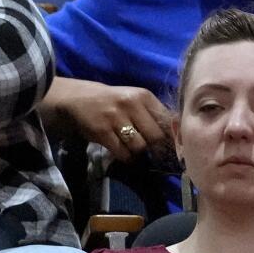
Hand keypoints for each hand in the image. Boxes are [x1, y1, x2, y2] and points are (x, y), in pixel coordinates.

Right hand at [46, 77, 171, 161]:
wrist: (78, 99)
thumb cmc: (111, 102)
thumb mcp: (133, 100)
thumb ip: (152, 114)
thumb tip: (175, 136)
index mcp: (143, 95)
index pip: (167, 120)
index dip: (170, 135)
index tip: (168, 144)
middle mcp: (131, 104)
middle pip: (155, 136)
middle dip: (153, 146)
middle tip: (149, 149)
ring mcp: (115, 118)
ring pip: (139, 146)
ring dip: (137, 152)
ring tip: (131, 148)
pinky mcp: (102, 132)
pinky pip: (122, 152)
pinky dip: (125, 157)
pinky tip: (122, 153)